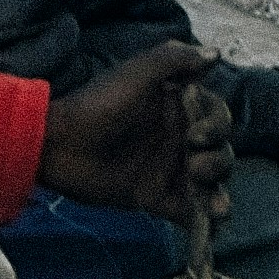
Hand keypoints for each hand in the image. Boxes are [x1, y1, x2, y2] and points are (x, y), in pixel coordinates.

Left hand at [40, 42, 235, 226]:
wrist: (59, 144)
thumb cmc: (97, 105)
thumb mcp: (136, 73)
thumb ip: (174, 58)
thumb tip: (215, 54)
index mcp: (178, 109)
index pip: (217, 117)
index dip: (217, 126)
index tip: (197, 135)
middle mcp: (178, 140)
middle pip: (219, 151)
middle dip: (218, 160)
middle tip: (195, 165)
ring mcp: (167, 170)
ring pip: (210, 182)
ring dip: (218, 189)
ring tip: (213, 203)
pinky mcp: (154, 198)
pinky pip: (188, 211)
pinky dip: (204, 221)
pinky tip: (212, 225)